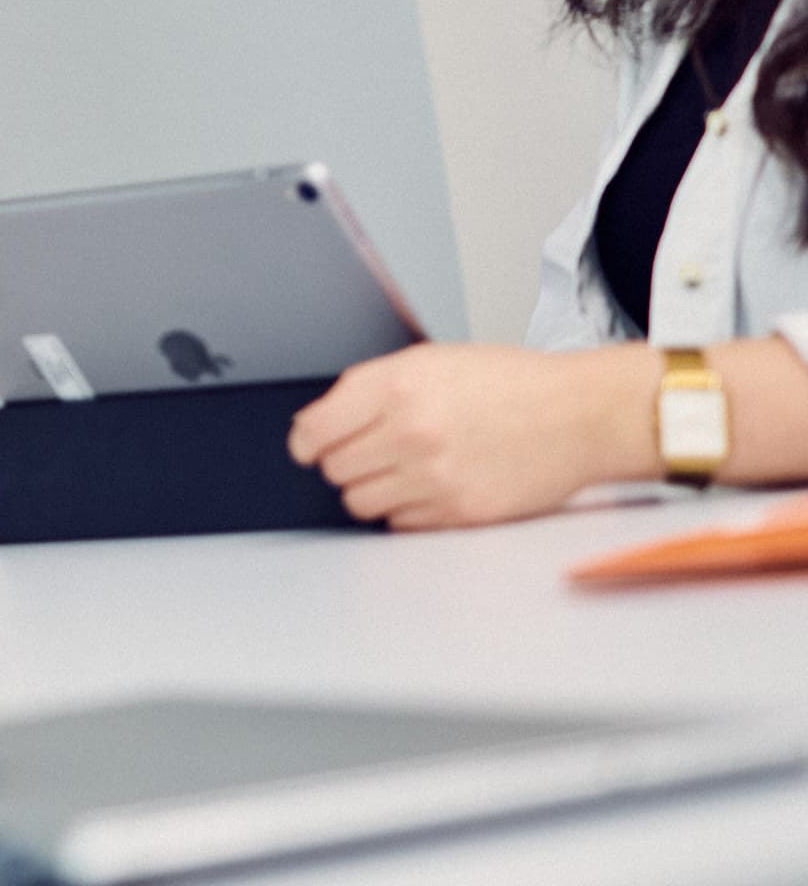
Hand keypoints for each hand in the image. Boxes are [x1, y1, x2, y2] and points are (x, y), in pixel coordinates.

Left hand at [285, 342, 652, 530]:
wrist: (580, 414)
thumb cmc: (511, 384)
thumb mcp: (430, 361)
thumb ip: (371, 389)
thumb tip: (319, 424)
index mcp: (397, 385)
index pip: (313, 430)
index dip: (306, 441)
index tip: (309, 446)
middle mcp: (410, 432)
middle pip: (334, 469)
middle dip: (342, 462)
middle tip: (366, 453)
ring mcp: (435, 477)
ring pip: (360, 502)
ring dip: (371, 489)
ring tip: (399, 471)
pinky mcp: (460, 513)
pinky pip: (400, 524)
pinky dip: (405, 511)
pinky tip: (428, 488)